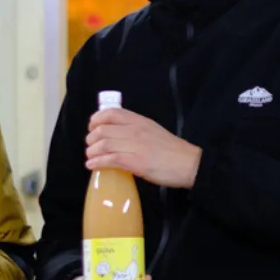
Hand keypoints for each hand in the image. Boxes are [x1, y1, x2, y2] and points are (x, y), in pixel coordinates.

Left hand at [85, 108, 201, 187]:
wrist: (189, 164)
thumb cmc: (172, 150)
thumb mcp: (153, 131)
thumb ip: (136, 130)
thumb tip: (117, 135)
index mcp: (140, 121)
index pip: (111, 113)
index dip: (96, 119)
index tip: (92, 127)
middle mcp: (135, 130)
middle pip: (103, 130)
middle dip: (91, 139)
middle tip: (90, 146)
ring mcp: (135, 146)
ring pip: (103, 144)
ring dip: (91, 152)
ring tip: (90, 157)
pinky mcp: (135, 162)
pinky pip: (109, 159)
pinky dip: (96, 162)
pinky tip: (91, 166)